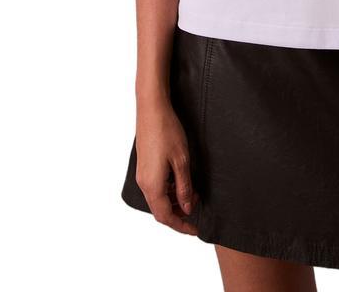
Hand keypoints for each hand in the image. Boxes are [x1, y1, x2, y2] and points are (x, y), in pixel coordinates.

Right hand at [135, 106, 199, 234]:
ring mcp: (142, 174)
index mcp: (152, 186)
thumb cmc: (167, 132)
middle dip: (178, 214)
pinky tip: (180, 181)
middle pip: (160, 210)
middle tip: (196, 209)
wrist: (151, 109)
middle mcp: (144, 183)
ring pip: (157, 198)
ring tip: (192, 194)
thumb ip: (184, 187)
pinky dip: (168, 190)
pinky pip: (155, 187)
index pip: (166, 217)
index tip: (195, 230)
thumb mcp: (182, 161)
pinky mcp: (144, 165)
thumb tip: (187, 208)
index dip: (181, 226)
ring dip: (174, 201)